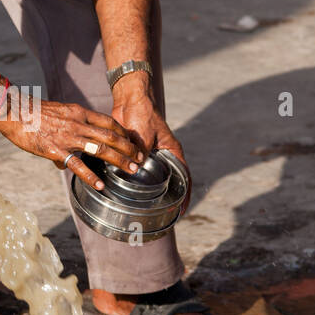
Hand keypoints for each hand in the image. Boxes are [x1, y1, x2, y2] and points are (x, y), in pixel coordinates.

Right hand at [0, 99, 143, 190]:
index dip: (123, 133)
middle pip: (111, 136)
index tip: (132, 142)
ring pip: (101, 149)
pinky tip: (100, 185)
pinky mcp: (56, 150)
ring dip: (119, 160)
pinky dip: (90, 176)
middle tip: (140, 158)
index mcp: (78, 112)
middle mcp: (77, 123)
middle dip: (128, 148)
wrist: (14, 111)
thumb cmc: (33, 113)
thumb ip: (66, 133)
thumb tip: (66, 161)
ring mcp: (68, 137)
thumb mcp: (56, 114)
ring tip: (131, 170)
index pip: (108, 122)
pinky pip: (77, 165)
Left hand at [112, 91, 191, 214]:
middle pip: (170, 180)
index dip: (184, 195)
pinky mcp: (138, 152)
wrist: (130, 99)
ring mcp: (151, 154)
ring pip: (154, 177)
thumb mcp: (143, 135)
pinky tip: (130, 192)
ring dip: (152, 191)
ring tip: (148, 209)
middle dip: (169, 197)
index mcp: (172, 151)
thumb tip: (134, 168)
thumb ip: (140, 152)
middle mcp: (164, 155)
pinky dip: (137, 181)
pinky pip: (139, 170)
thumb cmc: (141, 113)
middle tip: (164, 215)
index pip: (184, 176)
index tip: (182, 210)